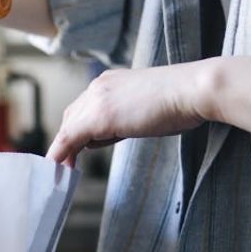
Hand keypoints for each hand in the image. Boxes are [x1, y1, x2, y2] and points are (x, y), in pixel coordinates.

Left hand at [47, 62, 212, 164]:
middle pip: (71, 117)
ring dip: (63, 149)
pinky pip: (70, 137)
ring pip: (68, 128)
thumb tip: (106, 136)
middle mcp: (99, 86)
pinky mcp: (99, 116)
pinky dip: (61, 152)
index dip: (77, 129)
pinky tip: (58, 166)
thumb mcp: (143, 109)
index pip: (84, 107)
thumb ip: (122, 119)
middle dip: (66, 140)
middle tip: (65, 163)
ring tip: (63, 169)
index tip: (74, 147)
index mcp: (110, 82)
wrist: (192, 91)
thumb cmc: (180, 101)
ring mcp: (97, 100)